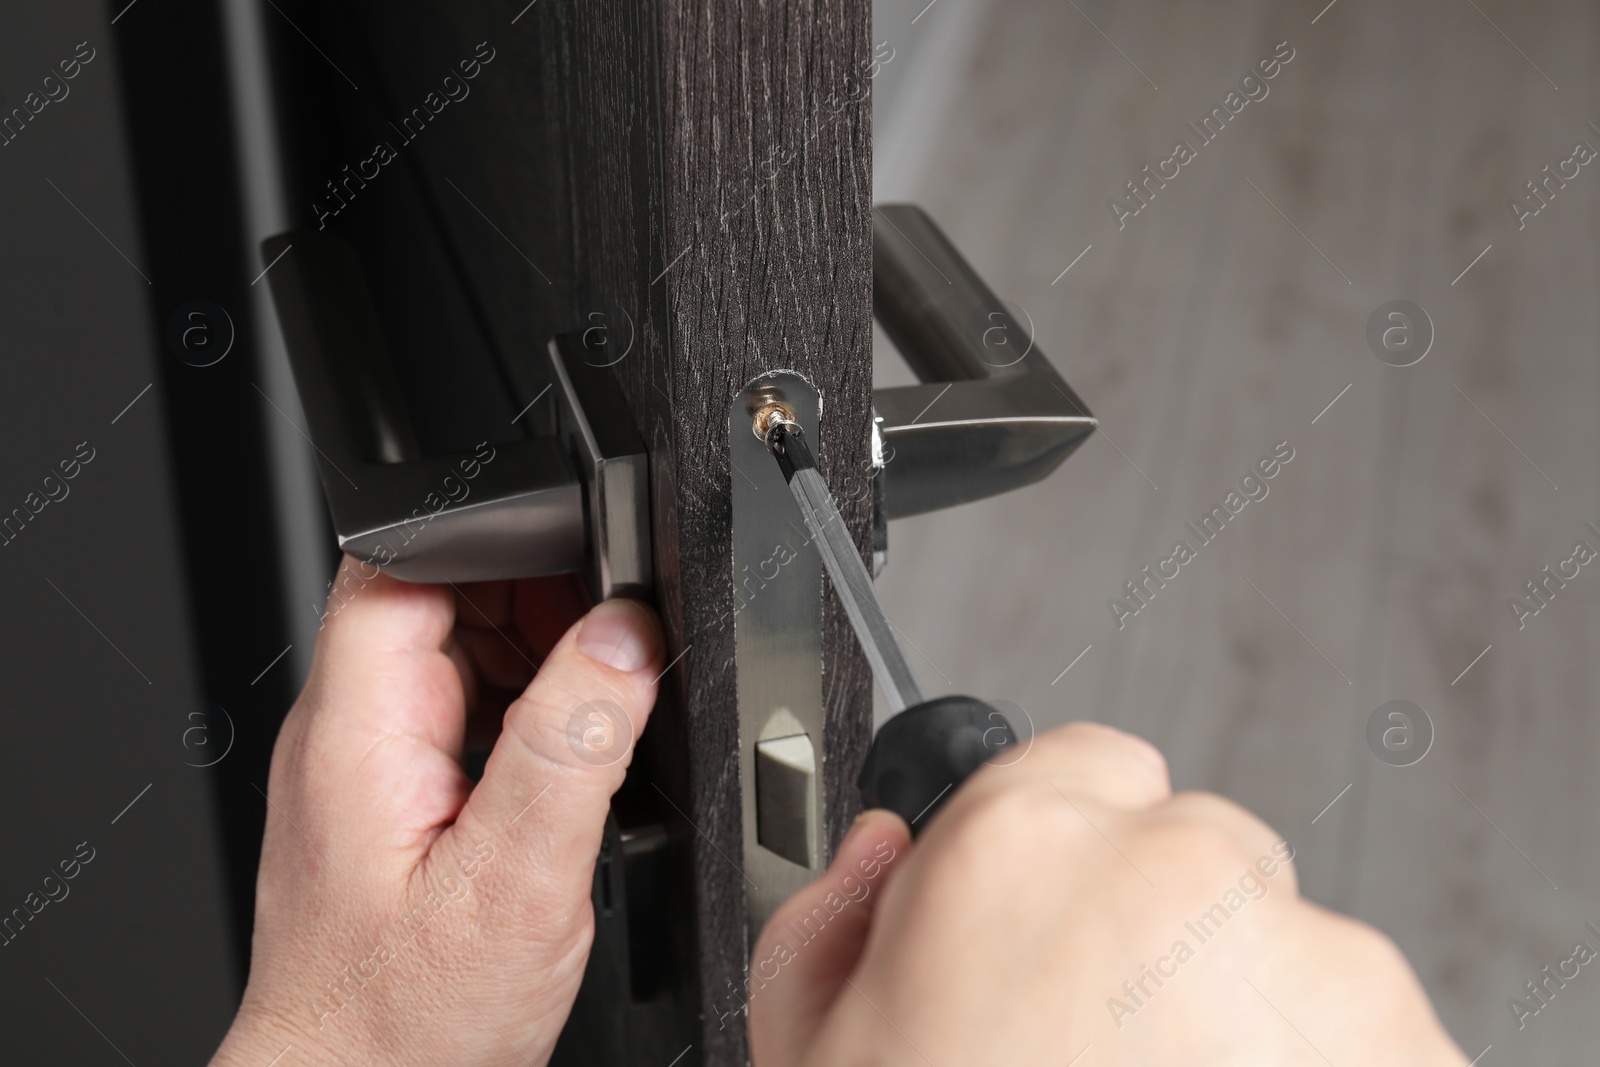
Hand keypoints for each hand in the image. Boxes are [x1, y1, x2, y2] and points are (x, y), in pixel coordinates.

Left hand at [208, 556, 662, 1066]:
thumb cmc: (405, 1022)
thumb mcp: (517, 881)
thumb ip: (573, 746)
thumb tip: (626, 637)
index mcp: (358, 729)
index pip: (407, 562)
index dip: (501, 543)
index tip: (582, 578)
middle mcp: (348, 731)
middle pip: (441, 592)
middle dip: (537, 605)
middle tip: (597, 677)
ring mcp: (366, 761)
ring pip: (460, 648)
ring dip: (536, 663)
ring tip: (578, 742)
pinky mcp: (392, 793)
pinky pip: (464, 708)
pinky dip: (524, 716)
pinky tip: (553, 776)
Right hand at [751, 722, 1466, 1065]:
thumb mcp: (816, 1054)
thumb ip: (832, 922)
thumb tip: (880, 851)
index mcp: (1020, 848)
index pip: (1092, 764)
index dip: (1071, 861)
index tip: (1067, 932)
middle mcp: (1177, 876)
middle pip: (1204, 859)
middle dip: (1168, 943)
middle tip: (1112, 1062)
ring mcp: (1312, 970)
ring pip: (1293, 958)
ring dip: (1255, 1027)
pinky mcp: (1407, 1053)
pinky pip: (1374, 1042)